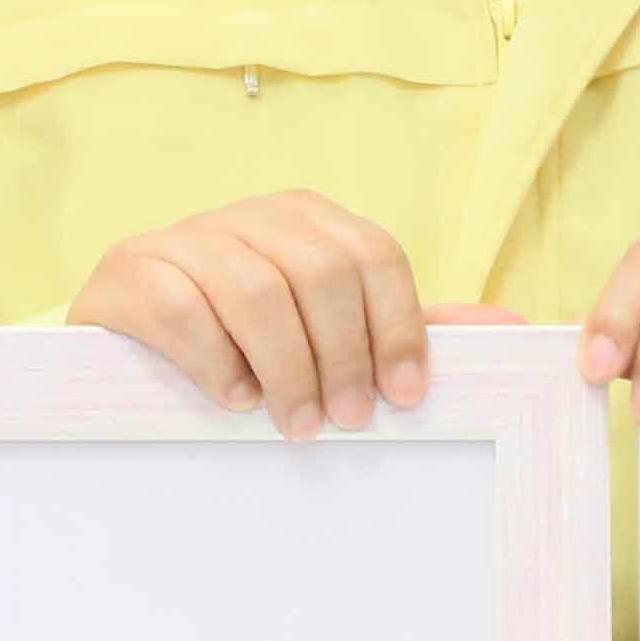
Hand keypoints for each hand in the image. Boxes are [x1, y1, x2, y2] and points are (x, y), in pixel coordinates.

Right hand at [70, 192, 426, 436]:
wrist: (125, 349)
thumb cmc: (244, 347)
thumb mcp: (329, 336)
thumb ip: (408, 329)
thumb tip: (514, 325)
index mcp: (303, 220)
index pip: (371, 253)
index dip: (398, 326)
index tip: (407, 396)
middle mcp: (245, 216)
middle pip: (317, 269)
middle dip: (343, 354)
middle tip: (348, 421)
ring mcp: (180, 238)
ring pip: (252, 288)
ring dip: (286, 368)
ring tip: (294, 424)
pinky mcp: (126, 272)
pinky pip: (181, 307)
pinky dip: (217, 361)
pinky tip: (235, 399)